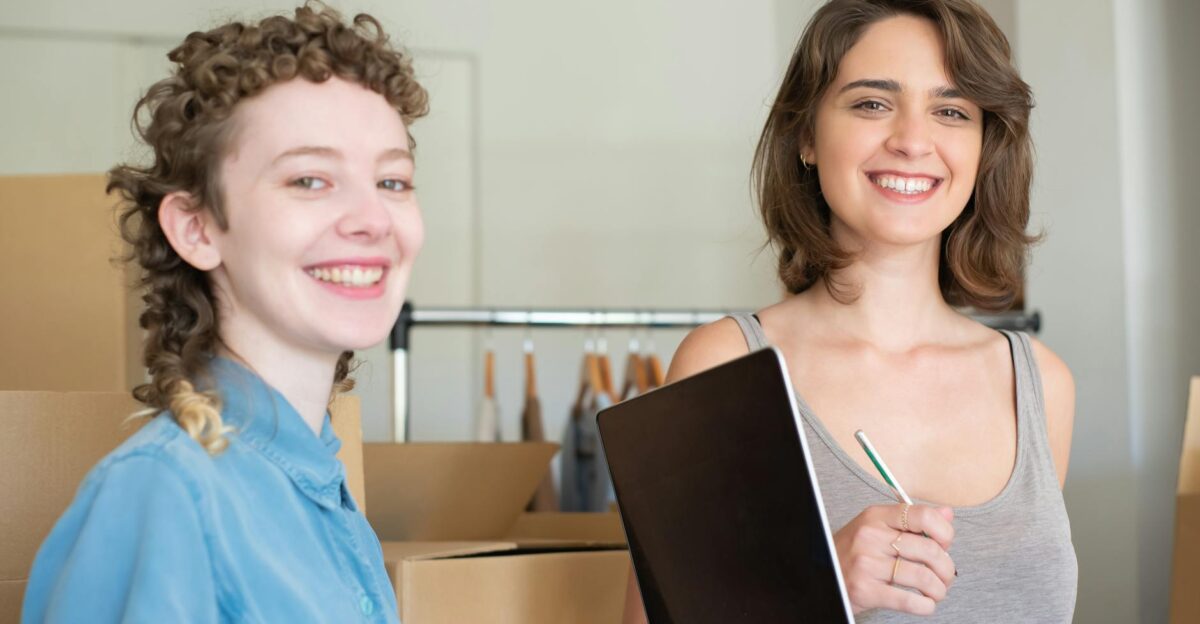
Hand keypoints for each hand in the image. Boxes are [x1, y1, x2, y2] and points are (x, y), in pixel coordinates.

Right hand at [833, 504, 955, 615]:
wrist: (823, 574)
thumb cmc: (853, 552)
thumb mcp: (877, 528)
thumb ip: (913, 521)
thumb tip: (948, 514)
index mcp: (876, 516)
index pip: (923, 515)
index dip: (944, 532)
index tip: (945, 545)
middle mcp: (870, 536)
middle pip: (929, 550)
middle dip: (946, 568)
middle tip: (945, 577)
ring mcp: (866, 563)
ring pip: (923, 577)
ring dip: (938, 590)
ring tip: (936, 592)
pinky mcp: (864, 589)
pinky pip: (908, 600)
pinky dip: (925, 606)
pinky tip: (925, 604)